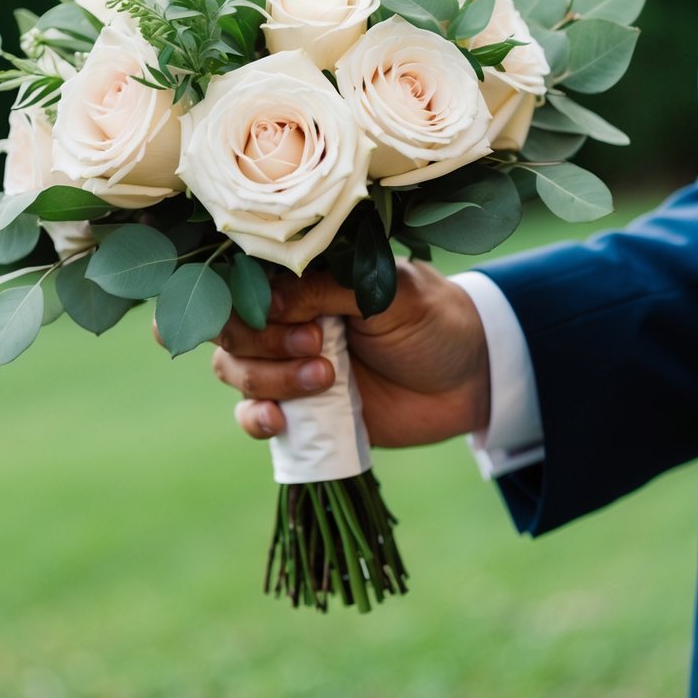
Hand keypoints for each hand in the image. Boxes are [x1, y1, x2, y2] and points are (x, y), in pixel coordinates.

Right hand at [210, 259, 490, 448]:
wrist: (468, 378)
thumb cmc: (432, 319)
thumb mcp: (389, 291)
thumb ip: (330, 288)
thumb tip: (268, 300)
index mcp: (303, 276)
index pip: (242, 278)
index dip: (251, 299)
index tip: (294, 315)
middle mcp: (285, 316)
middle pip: (228, 326)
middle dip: (264, 341)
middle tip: (318, 344)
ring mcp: (287, 363)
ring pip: (234, 369)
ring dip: (268, 379)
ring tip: (326, 379)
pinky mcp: (299, 410)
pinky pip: (250, 416)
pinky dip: (255, 419)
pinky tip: (281, 421)